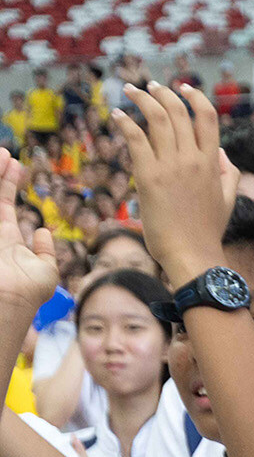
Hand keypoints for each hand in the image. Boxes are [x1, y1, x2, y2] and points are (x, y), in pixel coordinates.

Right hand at [0, 151, 58, 314]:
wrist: (7, 304)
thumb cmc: (27, 295)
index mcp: (6, 241)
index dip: (7, 183)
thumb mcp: (45, 273)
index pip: (3, 205)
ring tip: (2, 154)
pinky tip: (0, 168)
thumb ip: (46, 253)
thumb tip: (44, 232)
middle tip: (4, 152)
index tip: (14, 164)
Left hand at [112, 84, 237, 284]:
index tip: (184, 88)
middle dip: (163, 93)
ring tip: (131, 91)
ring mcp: (171, 167)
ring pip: (157, 118)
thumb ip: (228, 173)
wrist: (192, 254)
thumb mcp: (228, 200)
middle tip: (150, 87)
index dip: (195, 97)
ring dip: (142, 99)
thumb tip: (221, 152)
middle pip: (179, 111)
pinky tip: (116, 115)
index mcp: (212, 163)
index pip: (207, 117)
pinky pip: (135, 138)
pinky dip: (124, 122)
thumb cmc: (207, 231)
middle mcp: (193, 159)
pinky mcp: (148, 176)